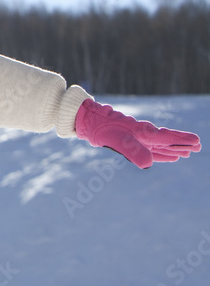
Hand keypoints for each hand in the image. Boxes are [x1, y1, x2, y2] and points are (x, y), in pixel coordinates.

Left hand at [75, 99, 200, 168]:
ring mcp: (139, 139)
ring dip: (174, 149)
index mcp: (144, 133)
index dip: (182, 140)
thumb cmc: (102, 129)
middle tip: (198, 146)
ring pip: (161, 146)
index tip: (197, 141)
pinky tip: (170, 156)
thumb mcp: (117, 141)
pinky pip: (152, 149)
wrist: (88, 121)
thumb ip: (133, 151)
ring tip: (187, 153)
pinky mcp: (132, 142)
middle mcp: (144, 135)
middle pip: (168, 141)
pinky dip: (162, 153)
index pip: (168, 138)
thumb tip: (148, 164)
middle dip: (182, 144)